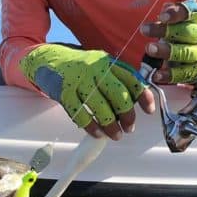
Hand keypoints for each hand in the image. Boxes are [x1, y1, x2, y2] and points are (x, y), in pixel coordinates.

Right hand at [18, 43, 153, 140]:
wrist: (48, 61)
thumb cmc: (79, 68)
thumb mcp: (100, 65)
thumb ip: (116, 78)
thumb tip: (136, 102)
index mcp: (108, 62)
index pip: (131, 79)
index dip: (143, 96)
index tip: (148, 111)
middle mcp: (95, 69)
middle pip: (118, 95)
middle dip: (127, 115)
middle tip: (129, 128)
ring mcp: (79, 80)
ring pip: (101, 107)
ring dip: (111, 126)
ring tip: (115, 135)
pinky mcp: (64, 92)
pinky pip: (81, 114)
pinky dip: (91, 127)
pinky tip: (97, 134)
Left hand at [140, 1, 196, 83]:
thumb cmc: (183, 32)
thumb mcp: (178, 19)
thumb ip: (171, 13)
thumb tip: (165, 10)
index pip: (189, 12)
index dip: (176, 14)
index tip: (161, 17)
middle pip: (186, 32)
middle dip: (165, 31)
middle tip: (145, 30)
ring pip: (186, 53)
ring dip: (167, 51)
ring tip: (150, 49)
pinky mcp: (195, 71)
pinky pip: (182, 74)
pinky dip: (168, 75)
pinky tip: (156, 74)